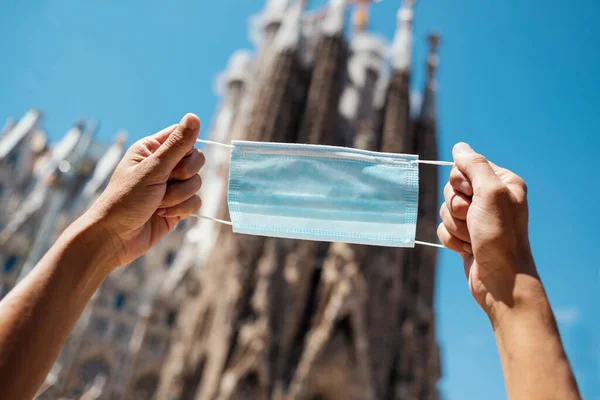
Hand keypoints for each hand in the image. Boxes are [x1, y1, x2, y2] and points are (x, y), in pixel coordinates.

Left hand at [86, 113, 204, 267]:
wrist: (114, 238)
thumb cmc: (125, 200)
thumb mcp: (152, 169)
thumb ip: (176, 145)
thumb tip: (194, 116)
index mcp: (152, 149)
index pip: (184, 137)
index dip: (186, 150)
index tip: (174, 162)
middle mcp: (163, 166)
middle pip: (196, 161)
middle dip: (183, 177)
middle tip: (163, 184)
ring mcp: (171, 186)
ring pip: (197, 184)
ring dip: (178, 197)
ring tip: (157, 204)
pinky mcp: (177, 206)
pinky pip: (196, 202)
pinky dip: (181, 210)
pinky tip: (161, 215)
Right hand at [437, 142, 536, 318]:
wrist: (500, 280)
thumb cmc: (500, 236)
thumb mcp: (490, 193)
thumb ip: (474, 165)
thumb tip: (460, 146)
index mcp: (502, 183)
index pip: (464, 167)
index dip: (461, 183)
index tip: (474, 197)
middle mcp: (490, 198)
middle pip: (451, 189)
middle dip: (457, 207)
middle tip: (474, 220)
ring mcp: (477, 218)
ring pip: (445, 210)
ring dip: (455, 226)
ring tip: (473, 238)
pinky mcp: (465, 235)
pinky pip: (443, 228)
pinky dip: (452, 239)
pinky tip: (468, 249)